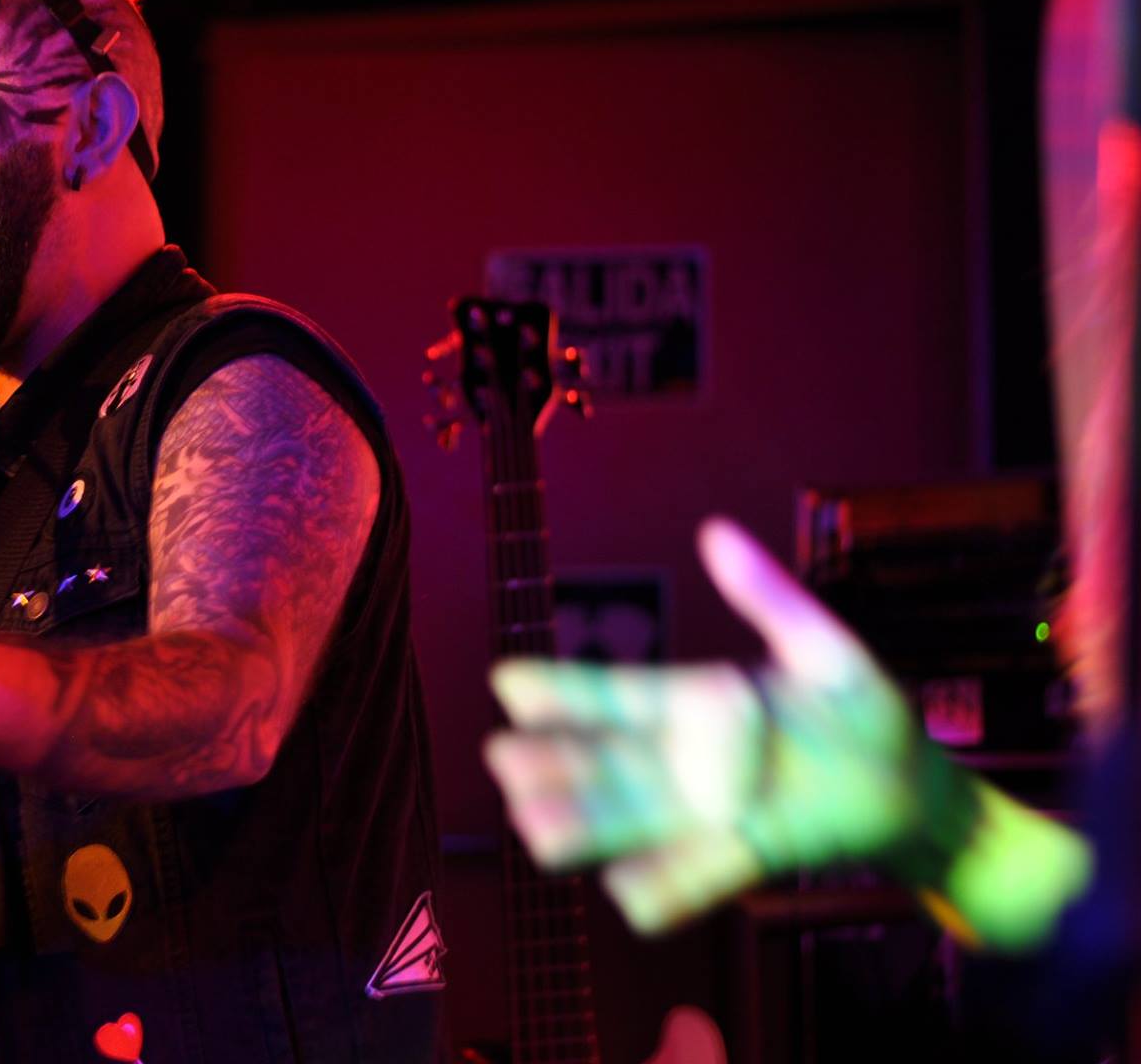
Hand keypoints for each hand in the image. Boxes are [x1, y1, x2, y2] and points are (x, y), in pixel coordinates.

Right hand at [484, 516, 952, 933]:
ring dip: (592, 826)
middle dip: (559, 766)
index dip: (564, 692)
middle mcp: (692, 762)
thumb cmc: (868, 713)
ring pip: (639, 820)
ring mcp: (716, 813)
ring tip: (538, 828)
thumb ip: (768, 596)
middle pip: (612, 764)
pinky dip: (665, 887)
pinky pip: (699, 877)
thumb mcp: (823, 645)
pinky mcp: (754, 856)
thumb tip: (713, 533)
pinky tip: (623, 890)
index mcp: (697, 704)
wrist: (919, 790)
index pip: (618, 696)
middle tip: (505, 763)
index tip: (509, 683)